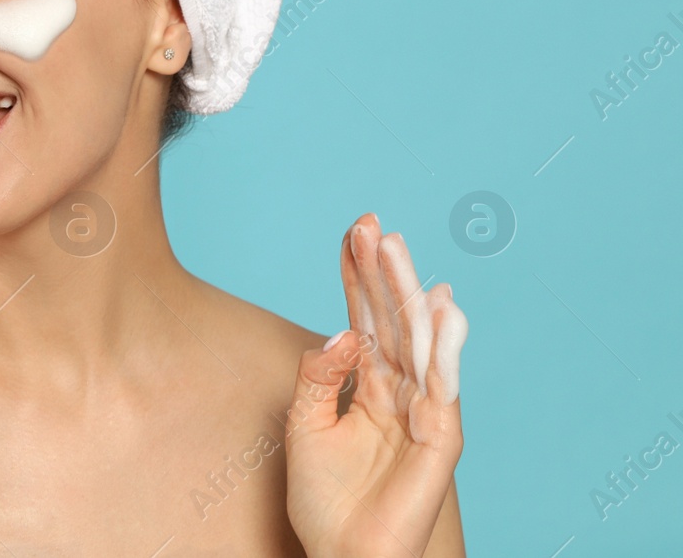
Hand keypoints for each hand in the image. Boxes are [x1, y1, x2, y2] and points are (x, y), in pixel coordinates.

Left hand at [285, 213, 468, 557]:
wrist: (343, 555)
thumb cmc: (325, 499)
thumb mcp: (305, 425)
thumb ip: (318, 377)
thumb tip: (342, 332)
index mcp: (369, 382)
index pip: (364, 316)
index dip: (358, 276)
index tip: (353, 231)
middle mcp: (399, 388)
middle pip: (392, 318)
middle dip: (382, 271)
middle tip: (372, 225)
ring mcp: (423, 410)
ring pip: (418, 340)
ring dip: (407, 292)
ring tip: (395, 248)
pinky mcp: (440, 438)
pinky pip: (443, 385)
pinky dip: (445, 346)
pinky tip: (442, 307)